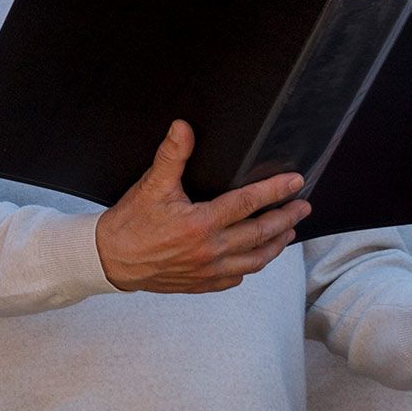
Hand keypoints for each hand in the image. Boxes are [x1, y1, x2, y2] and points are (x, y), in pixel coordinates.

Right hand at [95, 120, 310, 292]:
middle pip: (261, 233)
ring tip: (289, 232)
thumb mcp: (151, 185)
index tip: (295, 182)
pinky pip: (236, 278)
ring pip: (254, 260)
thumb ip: (172, 156)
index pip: (249, 203)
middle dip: (286, 218)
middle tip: (302, 206)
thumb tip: (183, 127)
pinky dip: (251, 266)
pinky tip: (256, 257)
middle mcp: (210, 249)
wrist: (109, 260)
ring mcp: (207, 270)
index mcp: (201, 223)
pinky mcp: (200, 283)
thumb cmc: (130, 223)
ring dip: (276, 245)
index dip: (276, 190)